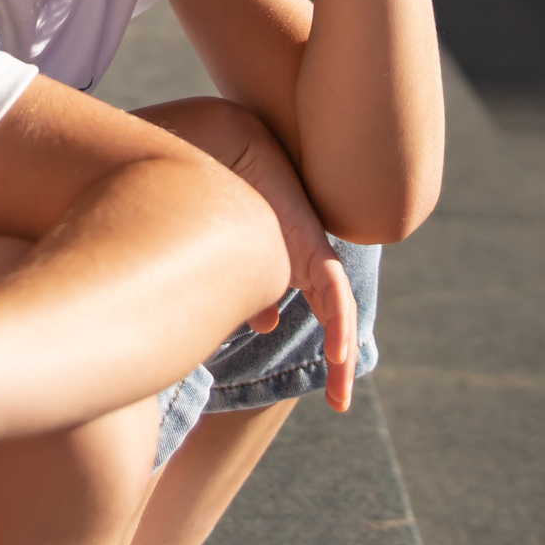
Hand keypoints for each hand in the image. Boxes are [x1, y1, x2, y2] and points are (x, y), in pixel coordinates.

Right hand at [220, 121, 357, 412]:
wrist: (214, 143)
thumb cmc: (202, 187)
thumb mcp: (220, 254)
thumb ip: (240, 287)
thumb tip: (266, 324)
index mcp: (279, 259)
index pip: (305, 307)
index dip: (317, 343)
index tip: (319, 388)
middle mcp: (298, 255)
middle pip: (332, 312)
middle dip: (338, 357)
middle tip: (338, 401)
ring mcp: (307, 248)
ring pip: (338, 308)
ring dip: (342, 349)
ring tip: (340, 393)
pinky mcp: (310, 243)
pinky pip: (333, 290)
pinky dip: (337, 322)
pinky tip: (338, 353)